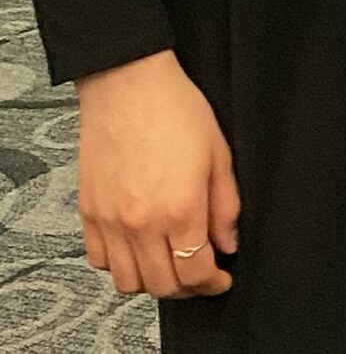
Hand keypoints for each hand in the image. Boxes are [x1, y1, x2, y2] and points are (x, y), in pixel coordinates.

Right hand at [76, 51, 238, 297]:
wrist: (129, 86)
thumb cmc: (176, 110)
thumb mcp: (220, 155)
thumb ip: (226, 206)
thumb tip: (228, 242)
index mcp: (180, 209)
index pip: (195, 272)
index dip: (213, 283)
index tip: (221, 278)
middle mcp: (141, 222)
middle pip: (161, 285)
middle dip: (187, 287)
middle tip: (200, 273)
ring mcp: (110, 221)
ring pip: (127, 281)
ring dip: (151, 280)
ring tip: (169, 262)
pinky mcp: (89, 213)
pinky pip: (99, 260)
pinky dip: (119, 264)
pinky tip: (138, 247)